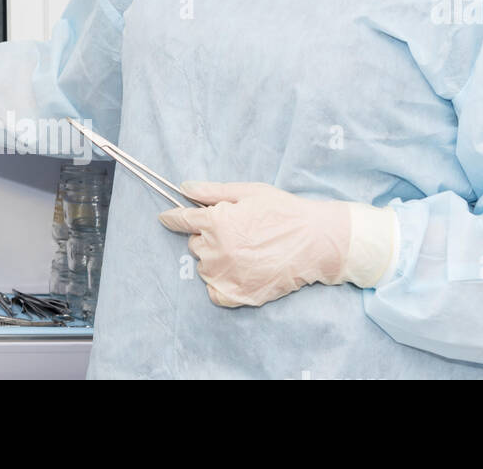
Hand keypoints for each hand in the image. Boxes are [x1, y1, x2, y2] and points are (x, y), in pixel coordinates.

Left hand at [158, 182, 393, 307]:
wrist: (317, 242)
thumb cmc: (284, 212)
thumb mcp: (249, 193)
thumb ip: (212, 191)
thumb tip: (183, 188)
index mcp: (216, 222)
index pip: (181, 220)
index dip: (172, 218)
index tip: (166, 218)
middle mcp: (215, 250)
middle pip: (195, 244)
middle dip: (208, 237)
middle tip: (236, 233)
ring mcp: (225, 275)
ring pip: (205, 267)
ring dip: (216, 260)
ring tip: (246, 252)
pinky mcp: (236, 296)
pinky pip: (214, 292)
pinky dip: (222, 284)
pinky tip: (242, 272)